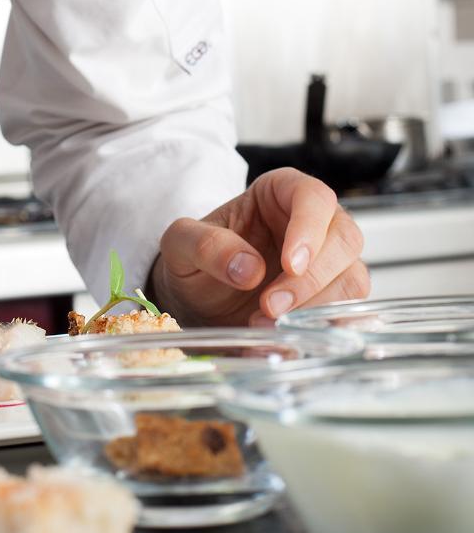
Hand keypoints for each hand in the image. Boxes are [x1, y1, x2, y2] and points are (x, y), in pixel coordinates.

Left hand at [149, 168, 369, 325]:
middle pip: (344, 239)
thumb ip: (205, 245)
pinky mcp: (332, 300)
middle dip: (311, 279)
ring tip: (265, 324)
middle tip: (270, 307)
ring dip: (315, 308)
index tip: (291, 265)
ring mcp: (329, 263)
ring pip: (352, 280)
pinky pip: (348, 314)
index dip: (309, 229)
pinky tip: (283, 341)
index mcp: (281, 192)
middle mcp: (315, 223)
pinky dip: (321, 331)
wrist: (200, 302)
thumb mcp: (180, 244)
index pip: (313, 196)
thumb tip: (248, 267)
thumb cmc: (196, 261)